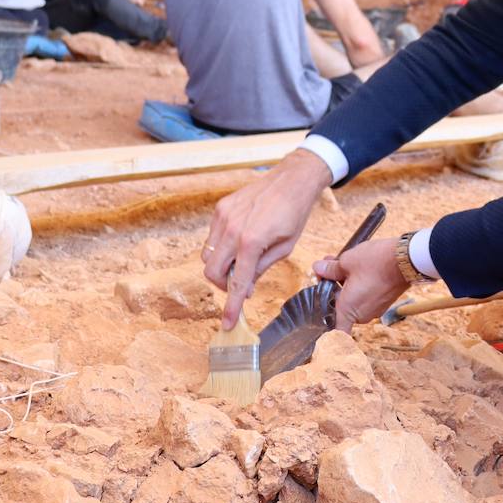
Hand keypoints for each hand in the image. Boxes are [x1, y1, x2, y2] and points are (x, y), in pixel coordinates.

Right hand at [203, 148, 332, 327]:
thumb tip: (245, 287)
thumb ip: (261, 268)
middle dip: (223, 284)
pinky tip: (239, 242)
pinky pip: (212, 236)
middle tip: (239, 284)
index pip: (237, 282)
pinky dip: (221, 246)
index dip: (231, 306)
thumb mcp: (285, 247)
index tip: (227, 323)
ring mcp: (223, 216)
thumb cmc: (294, 213)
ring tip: (241, 262)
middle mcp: (232, 228)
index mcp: (252, 241)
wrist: (292, 180)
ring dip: (220, 266)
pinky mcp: (220, 208)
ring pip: (207, 255)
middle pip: (211, 271)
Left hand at [313, 238, 410, 332]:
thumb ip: (329, 269)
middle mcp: (362, 315)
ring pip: (354, 300)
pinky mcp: (384, 302)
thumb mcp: (346, 261)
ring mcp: (375, 309)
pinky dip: (360, 286)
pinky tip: (359, 267)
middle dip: (333, 288)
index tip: (321, 322)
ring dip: (346, 285)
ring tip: (343, 262)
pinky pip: (366, 297)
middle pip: (341, 307)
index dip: (328, 331)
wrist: (405, 259)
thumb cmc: (375, 262)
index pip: (336, 333)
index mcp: (348, 310)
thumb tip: (317, 268)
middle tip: (327, 268)